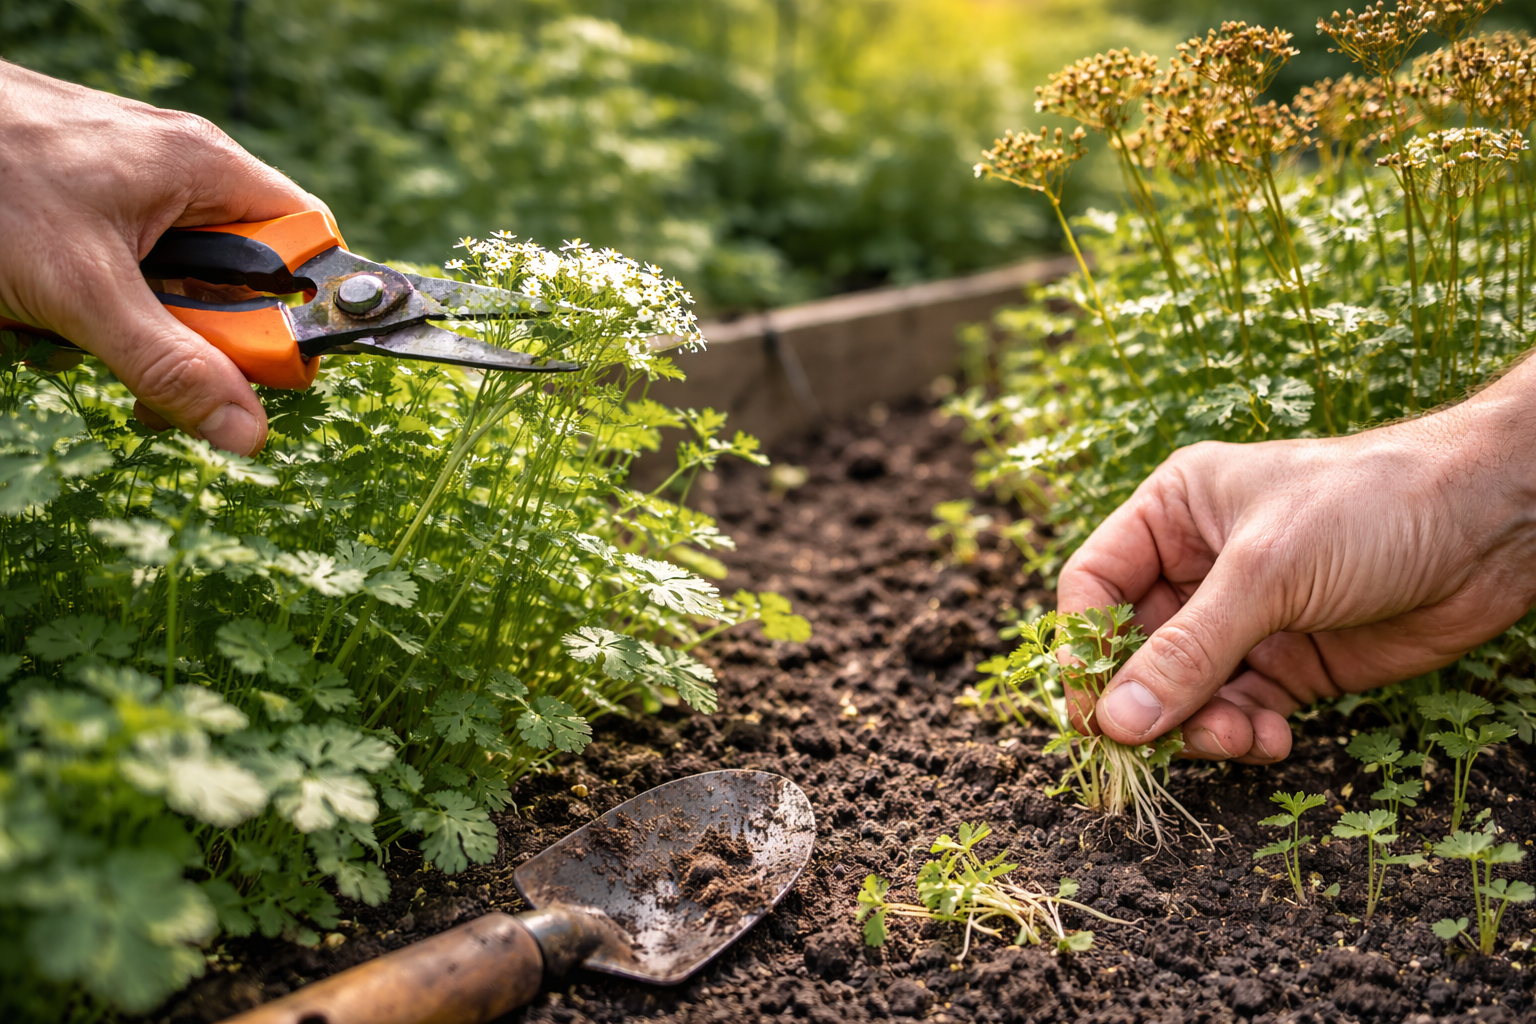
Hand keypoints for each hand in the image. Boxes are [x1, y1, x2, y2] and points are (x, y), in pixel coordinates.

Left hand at [0, 62, 331, 453]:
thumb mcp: (84, 288)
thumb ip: (170, 364)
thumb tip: (247, 430)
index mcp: (208, 168)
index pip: (307, 241)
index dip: (299, 309)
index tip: (266, 365)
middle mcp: (182, 173)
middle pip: (239, 278)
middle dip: (197, 337)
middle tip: (155, 376)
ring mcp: (132, 188)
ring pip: (175, 286)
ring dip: (135, 332)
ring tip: (76, 340)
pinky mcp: (89, 207)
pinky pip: (124, 277)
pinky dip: (93, 311)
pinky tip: (48, 319)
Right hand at [1058, 357, 1535, 763]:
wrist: (1494, 523)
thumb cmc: (1370, 506)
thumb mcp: (1267, 572)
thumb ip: (1188, 651)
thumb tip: (1115, 724)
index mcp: (1173, 514)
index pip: (1094, 585)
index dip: (1084, 647)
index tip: (1093, 710)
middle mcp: (1198, 566)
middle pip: (1133, 649)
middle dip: (1149, 700)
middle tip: (1159, 746)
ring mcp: (1245, 618)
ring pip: (1183, 691)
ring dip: (1200, 727)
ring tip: (1240, 739)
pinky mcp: (1289, 663)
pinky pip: (1237, 712)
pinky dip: (1243, 734)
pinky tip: (1272, 738)